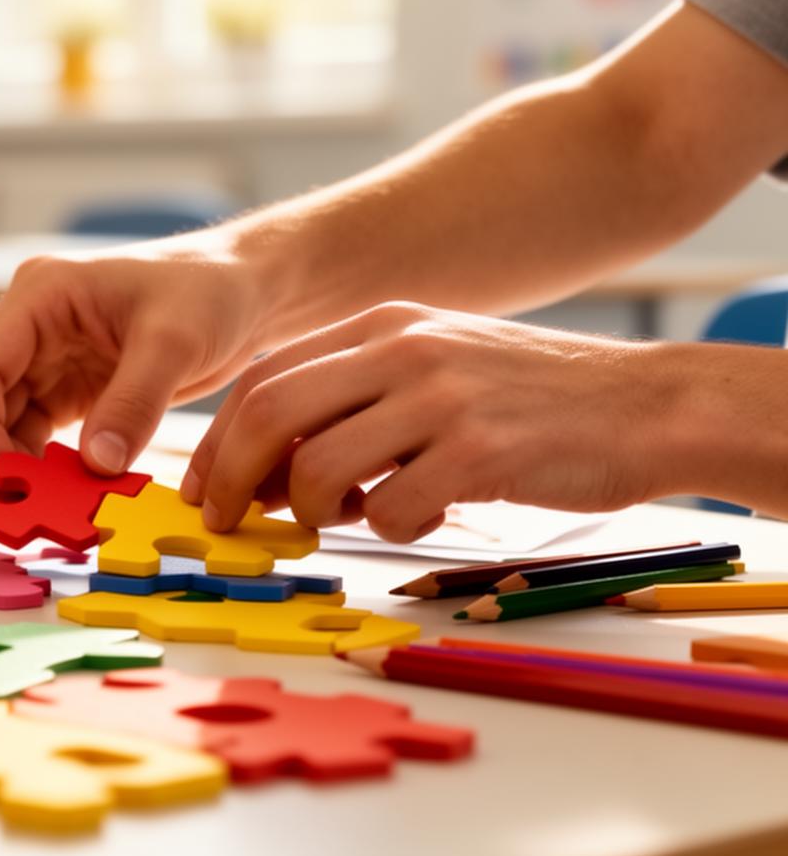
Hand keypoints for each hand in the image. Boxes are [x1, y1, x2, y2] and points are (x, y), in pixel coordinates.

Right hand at [0, 240, 265, 492]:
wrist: (241, 290)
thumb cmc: (210, 293)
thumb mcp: (176, 343)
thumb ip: (134, 404)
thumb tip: (95, 467)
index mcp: (38, 296)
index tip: (0, 485)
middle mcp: (26, 325)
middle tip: (8, 509)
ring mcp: (39, 357)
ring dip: (3, 467)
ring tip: (35, 510)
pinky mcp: (60, 386)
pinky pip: (26, 434)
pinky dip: (33, 468)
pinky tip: (58, 495)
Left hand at [183, 303, 683, 542]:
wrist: (649, 404)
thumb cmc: (531, 401)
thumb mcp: (435, 366)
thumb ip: (357, 396)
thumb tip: (269, 465)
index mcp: (383, 326)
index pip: (263, 379)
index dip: (218, 442)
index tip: (205, 490)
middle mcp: (404, 351)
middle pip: (269, 414)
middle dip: (232, 479)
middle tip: (230, 525)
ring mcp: (442, 400)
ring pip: (317, 467)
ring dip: (314, 511)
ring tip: (350, 515)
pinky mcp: (483, 453)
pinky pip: (393, 509)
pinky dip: (391, 529)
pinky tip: (424, 516)